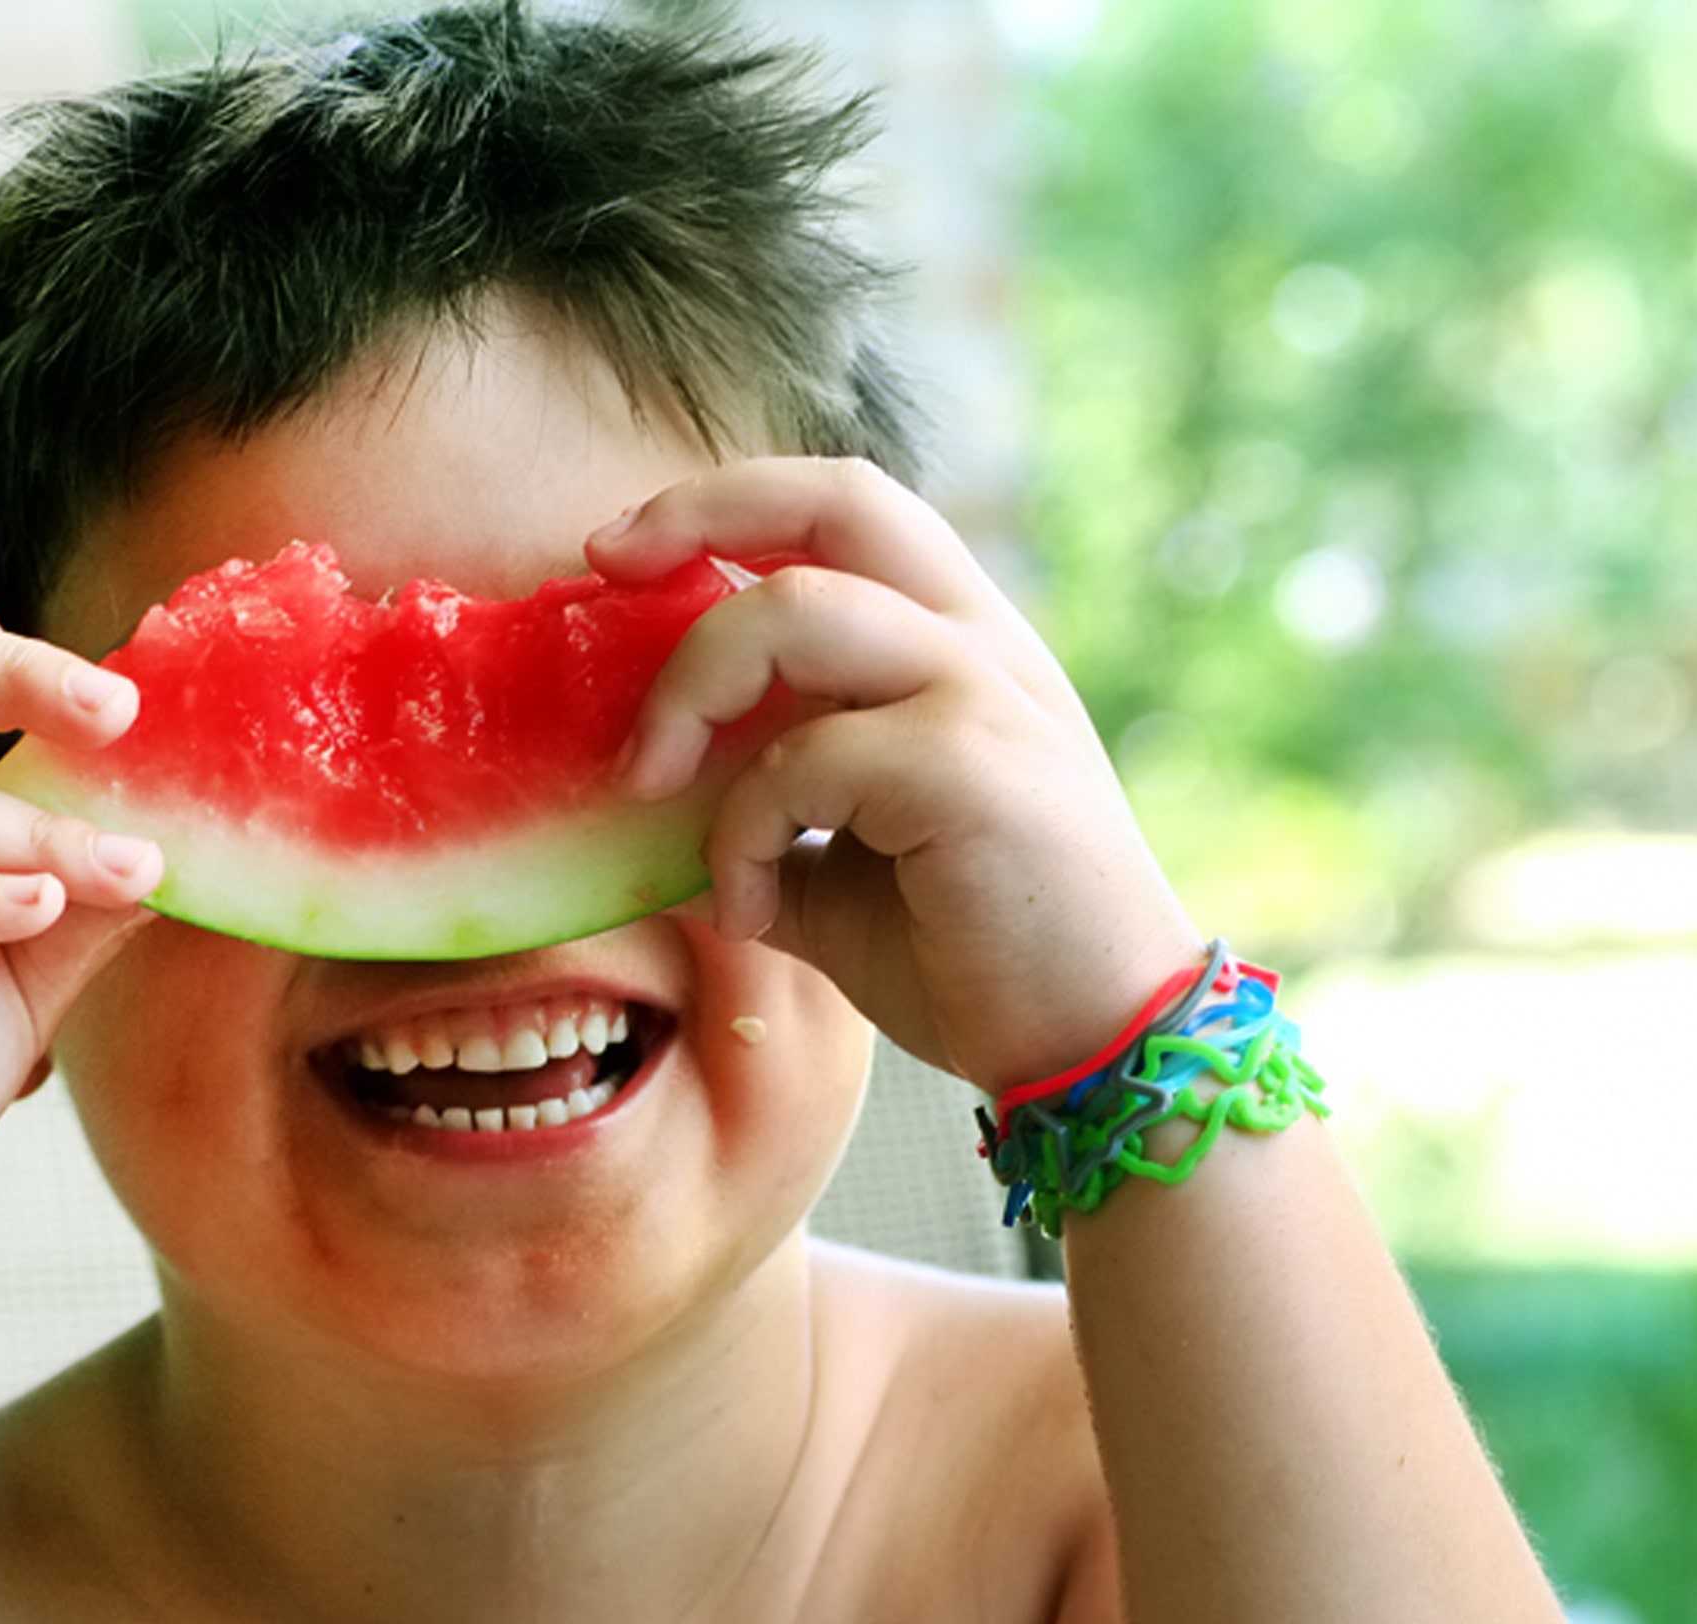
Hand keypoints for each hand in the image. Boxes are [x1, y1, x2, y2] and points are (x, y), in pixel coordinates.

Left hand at [590, 458, 1199, 1096]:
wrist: (1095, 1050)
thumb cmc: (976, 960)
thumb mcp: (839, 870)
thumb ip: (763, 813)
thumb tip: (647, 806)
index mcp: (958, 647)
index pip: (846, 509)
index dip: (728, 504)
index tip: (622, 551)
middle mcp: (980, 644)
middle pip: (836, 499)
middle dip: (698, 512)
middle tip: (602, 571)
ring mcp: (983, 695)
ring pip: (796, 610)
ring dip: (691, 691)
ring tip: (650, 784)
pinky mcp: (967, 767)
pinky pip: (801, 756)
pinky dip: (736, 830)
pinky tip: (744, 908)